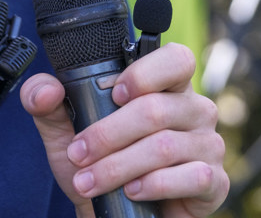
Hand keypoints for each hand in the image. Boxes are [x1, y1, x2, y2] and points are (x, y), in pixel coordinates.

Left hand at [20, 43, 228, 216]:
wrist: (113, 214)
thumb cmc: (100, 164)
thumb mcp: (64, 133)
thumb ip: (46, 104)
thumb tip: (45, 89)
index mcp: (168, 87)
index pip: (176, 59)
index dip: (145, 73)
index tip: (112, 93)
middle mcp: (194, 109)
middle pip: (155, 109)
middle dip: (108, 134)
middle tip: (78, 153)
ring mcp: (208, 145)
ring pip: (164, 147)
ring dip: (118, 167)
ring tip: (90, 181)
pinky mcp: (214, 181)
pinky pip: (191, 177)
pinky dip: (154, 185)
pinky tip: (133, 191)